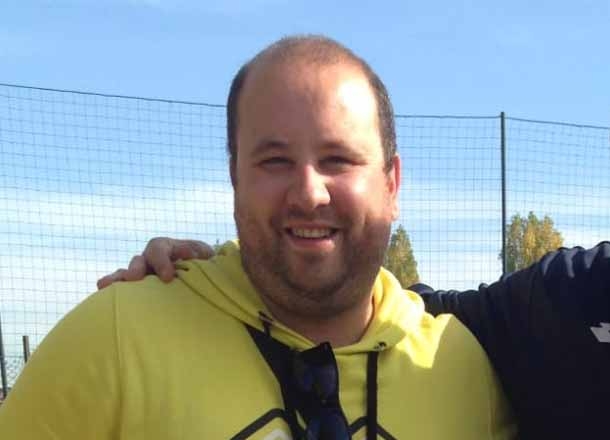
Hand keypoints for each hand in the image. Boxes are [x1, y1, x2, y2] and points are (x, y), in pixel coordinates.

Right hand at [96, 238, 214, 288]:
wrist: (201, 271)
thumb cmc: (203, 262)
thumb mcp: (205, 255)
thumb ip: (201, 253)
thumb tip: (192, 255)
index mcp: (167, 247)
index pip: (159, 249)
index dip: (161, 261)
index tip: (168, 277)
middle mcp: (150, 258)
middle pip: (139, 260)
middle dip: (136, 269)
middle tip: (135, 279)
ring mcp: (142, 273)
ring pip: (126, 274)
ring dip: (117, 279)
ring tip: (105, 285)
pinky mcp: (138, 288)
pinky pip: (122, 289)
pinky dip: (113, 291)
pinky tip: (101, 296)